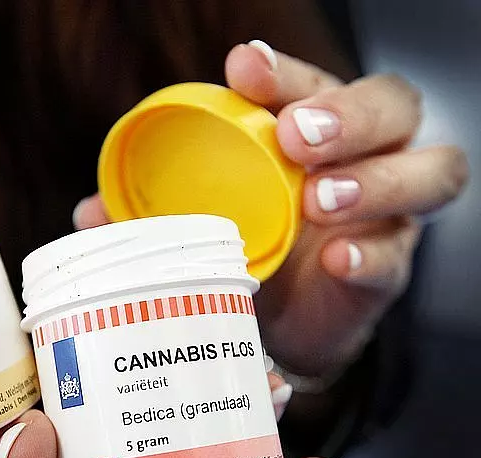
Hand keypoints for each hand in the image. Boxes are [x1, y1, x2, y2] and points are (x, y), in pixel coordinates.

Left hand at [74, 41, 468, 375]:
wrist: (279, 326)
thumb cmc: (246, 253)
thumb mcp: (198, 224)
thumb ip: (152, 213)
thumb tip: (90, 213)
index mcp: (312, 135)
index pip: (315, 85)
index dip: (286, 73)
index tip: (243, 69)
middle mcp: (363, 160)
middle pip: (392, 108)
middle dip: (348, 113)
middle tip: (299, 136)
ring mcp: (386, 215)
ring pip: (427, 171)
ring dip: (375, 178)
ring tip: (321, 198)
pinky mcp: (386, 271)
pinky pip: (396, 256)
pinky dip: (367, 253)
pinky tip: (334, 257)